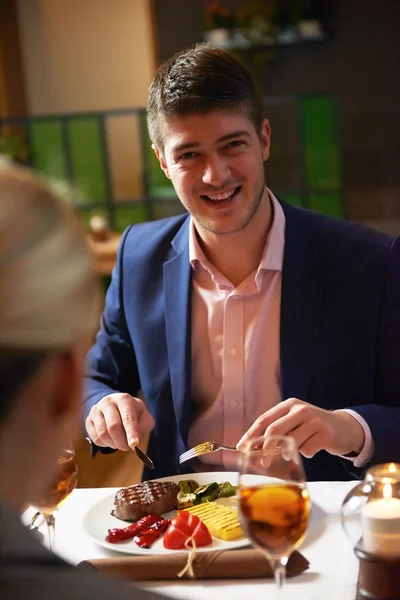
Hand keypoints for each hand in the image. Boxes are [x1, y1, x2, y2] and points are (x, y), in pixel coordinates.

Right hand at [86, 393, 154, 450]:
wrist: (114, 405)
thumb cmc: (132, 412)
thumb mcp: (143, 415)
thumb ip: (144, 426)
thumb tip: (135, 441)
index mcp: (124, 399)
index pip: (128, 418)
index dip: (131, 432)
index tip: (134, 445)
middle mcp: (108, 402)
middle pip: (113, 426)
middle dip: (122, 441)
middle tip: (127, 447)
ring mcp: (96, 410)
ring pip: (103, 434)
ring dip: (113, 444)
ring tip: (120, 442)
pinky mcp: (88, 420)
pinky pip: (95, 438)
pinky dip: (105, 444)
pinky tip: (111, 439)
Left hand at [237, 398, 364, 457]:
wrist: (344, 427)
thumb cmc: (312, 427)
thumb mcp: (294, 422)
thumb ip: (276, 430)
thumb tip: (250, 447)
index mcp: (288, 405)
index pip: (264, 420)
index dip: (251, 435)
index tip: (241, 448)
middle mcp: (300, 409)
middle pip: (275, 430)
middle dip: (265, 448)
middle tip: (262, 462)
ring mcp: (314, 420)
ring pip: (291, 441)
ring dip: (287, 453)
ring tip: (289, 455)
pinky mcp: (326, 432)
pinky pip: (308, 449)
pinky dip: (306, 453)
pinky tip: (312, 449)